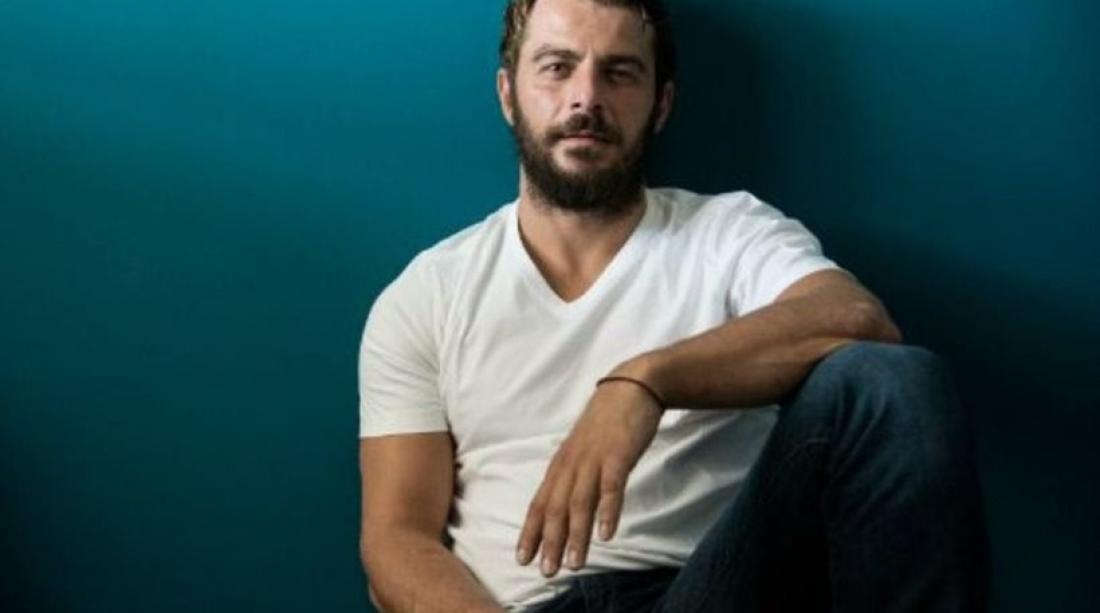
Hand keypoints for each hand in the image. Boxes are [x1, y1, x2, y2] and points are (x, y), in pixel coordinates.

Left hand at [515, 375, 663, 576]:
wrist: (632, 385)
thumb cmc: (607, 421)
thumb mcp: (583, 449)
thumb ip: (575, 475)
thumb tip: (566, 504)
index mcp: (562, 464)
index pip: (540, 502)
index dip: (530, 531)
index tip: (522, 559)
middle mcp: (572, 463)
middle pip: (555, 507)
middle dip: (549, 542)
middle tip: (546, 572)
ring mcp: (595, 458)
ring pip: (580, 502)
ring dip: (576, 535)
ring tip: (574, 564)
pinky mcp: (619, 454)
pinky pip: (612, 487)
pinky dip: (608, 511)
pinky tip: (607, 535)